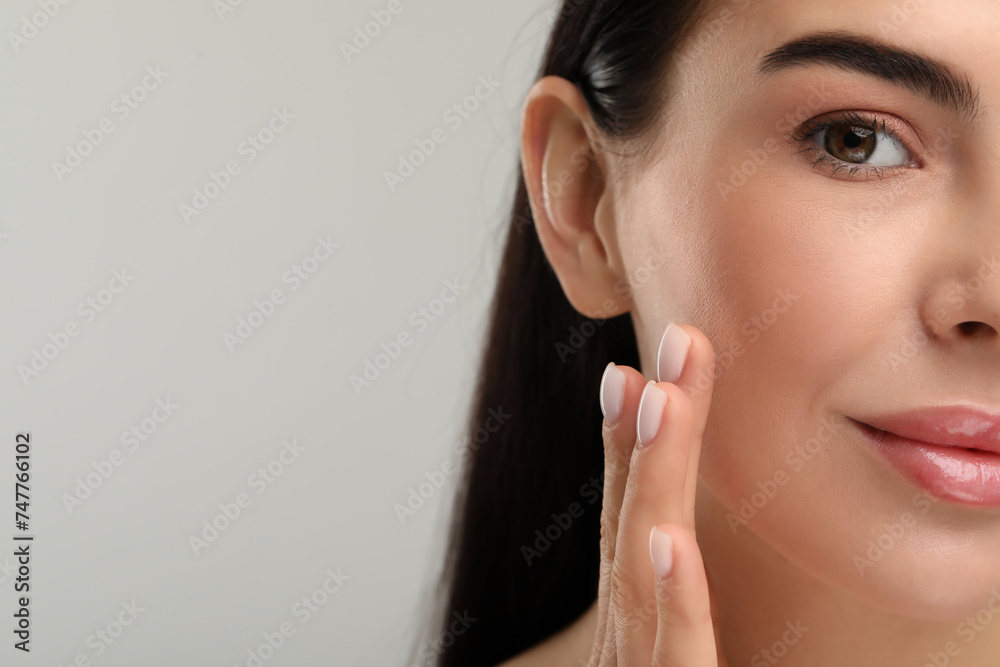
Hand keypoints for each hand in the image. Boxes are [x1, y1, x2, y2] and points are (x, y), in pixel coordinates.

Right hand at [587, 322, 724, 665]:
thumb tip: (680, 557)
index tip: (640, 370)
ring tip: (662, 398)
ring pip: (641, 567)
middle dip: (651, 424)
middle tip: (681, 337)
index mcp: (635, 619)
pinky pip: (673, 655)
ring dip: (651, 478)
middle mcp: (625, 634)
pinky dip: (676, 598)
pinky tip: (673, 540)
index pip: (631, 516)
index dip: (631, 441)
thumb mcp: (671, 664)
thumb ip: (677, 621)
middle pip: (635, 518)